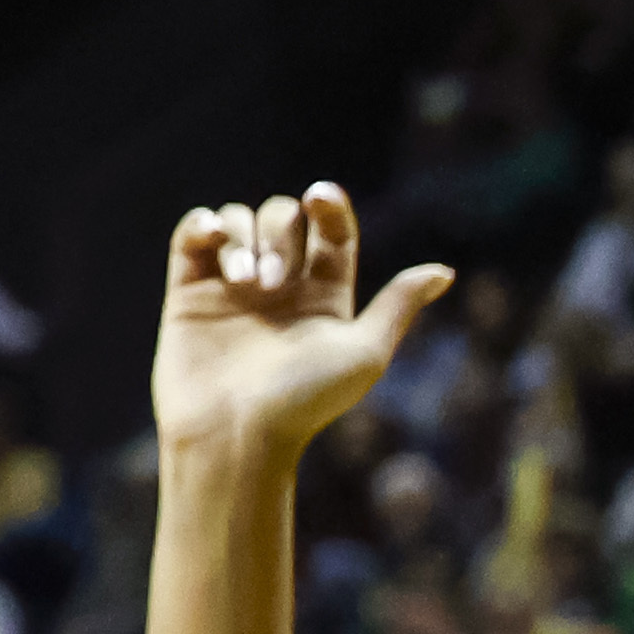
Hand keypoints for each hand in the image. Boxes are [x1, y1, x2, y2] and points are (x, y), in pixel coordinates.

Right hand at [153, 183, 451, 469]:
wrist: (232, 435)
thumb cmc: (303, 403)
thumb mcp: (364, 354)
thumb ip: (398, 306)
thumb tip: (444, 272)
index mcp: (324, 297)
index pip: (332, 230)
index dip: (329, 205)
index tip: (320, 198)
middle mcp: (279, 287)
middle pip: (283, 217)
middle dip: (280, 235)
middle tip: (273, 284)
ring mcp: (232, 288)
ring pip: (238, 219)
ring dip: (241, 235)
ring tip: (242, 281)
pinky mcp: (189, 292)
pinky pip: (192, 235)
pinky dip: (201, 224)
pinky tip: (209, 238)